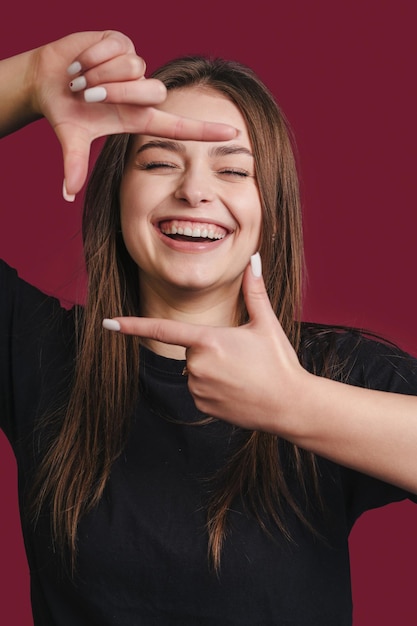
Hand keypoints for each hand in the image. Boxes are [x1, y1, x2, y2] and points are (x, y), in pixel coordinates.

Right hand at [30, 31, 236, 196]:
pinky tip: (82, 61)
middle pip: (153, 92)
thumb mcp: (71, 137)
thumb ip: (73, 165)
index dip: (206, 131)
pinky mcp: (123, 42)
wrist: (47, 79)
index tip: (234, 134)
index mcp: (138, 118)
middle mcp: (143, 93)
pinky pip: (117, 47)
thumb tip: (68, 194)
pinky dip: (92, 55)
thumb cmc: (65, 111)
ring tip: (81, 79)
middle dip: (115, 91)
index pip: (179, 127)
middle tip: (86, 94)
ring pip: (134, 68)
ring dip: (99, 73)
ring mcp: (136, 67)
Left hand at [103, 254, 308, 433]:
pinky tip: (237, 391)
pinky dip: (213, 388)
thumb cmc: (278, 361)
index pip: (162, 328)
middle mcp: (197, 365)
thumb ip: (254, 291)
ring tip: (243, 376)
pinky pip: (198, 390)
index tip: (107, 322)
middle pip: (191, 350)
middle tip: (242, 358)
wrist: (290, 405)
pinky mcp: (202, 406)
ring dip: (211, 370)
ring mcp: (198, 388)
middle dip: (210, 349)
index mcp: (208, 340)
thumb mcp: (266, 323)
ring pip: (194, 371)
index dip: (132, 325)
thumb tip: (255, 260)